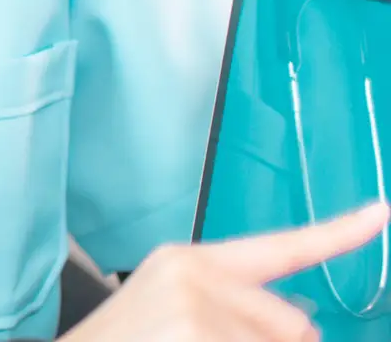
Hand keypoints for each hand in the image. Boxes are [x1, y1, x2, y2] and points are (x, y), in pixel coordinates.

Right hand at [65, 203, 389, 341]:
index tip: (381, 213)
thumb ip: (233, 311)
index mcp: (188, 263)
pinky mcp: (196, 331)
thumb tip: (300, 327)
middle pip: (294, 327)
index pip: (279, 247)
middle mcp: (194, 273)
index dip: (339, 231)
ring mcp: (196, 304)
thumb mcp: (171, 317)